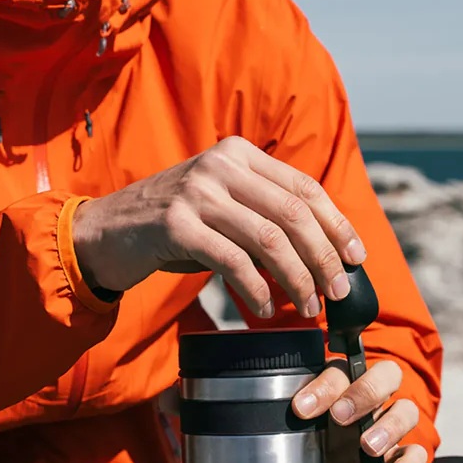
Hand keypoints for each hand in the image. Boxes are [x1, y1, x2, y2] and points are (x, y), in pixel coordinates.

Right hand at [71, 137, 365, 316]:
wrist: (106, 231)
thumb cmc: (174, 224)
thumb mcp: (222, 204)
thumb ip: (263, 213)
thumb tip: (325, 253)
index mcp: (239, 153)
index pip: (303, 187)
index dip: (337, 224)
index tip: (356, 258)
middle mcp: (220, 165)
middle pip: (292, 213)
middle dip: (323, 257)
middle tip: (336, 292)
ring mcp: (197, 193)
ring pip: (269, 239)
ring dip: (296, 279)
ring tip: (307, 306)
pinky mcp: (176, 225)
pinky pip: (233, 261)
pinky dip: (257, 290)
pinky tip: (266, 309)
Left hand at [292, 358, 427, 462]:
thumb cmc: (304, 446)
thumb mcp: (295, 430)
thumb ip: (293, 415)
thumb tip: (278, 410)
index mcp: (343, 383)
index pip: (342, 370)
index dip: (324, 386)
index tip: (302, 409)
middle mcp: (370, 399)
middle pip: (388, 374)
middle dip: (366, 392)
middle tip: (340, 416)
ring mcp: (389, 427)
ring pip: (407, 411)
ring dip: (389, 427)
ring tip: (367, 447)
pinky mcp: (400, 458)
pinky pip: (416, 456)